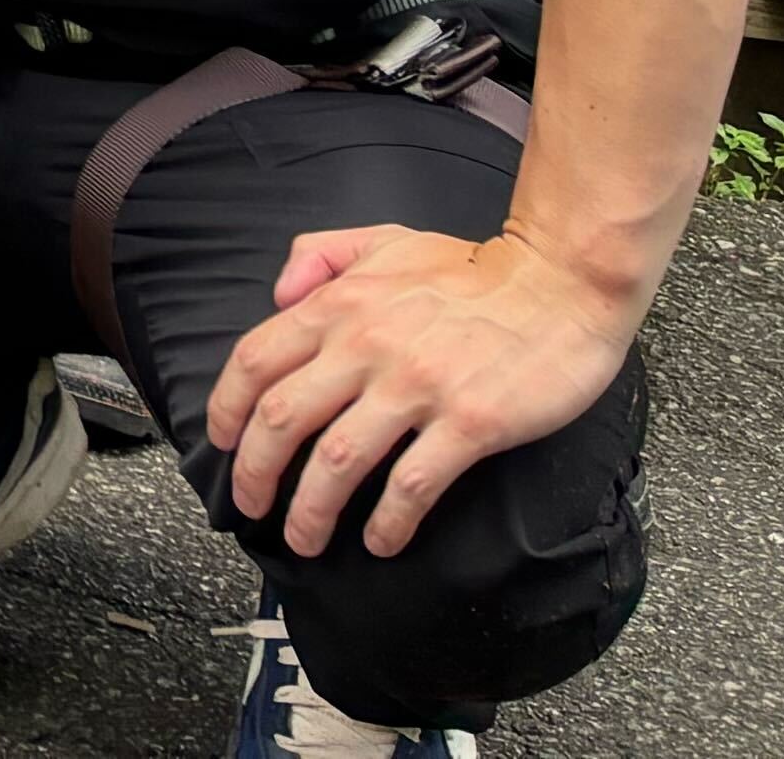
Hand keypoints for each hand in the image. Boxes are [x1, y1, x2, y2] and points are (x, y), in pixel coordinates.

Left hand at [208, 219, 640, 559]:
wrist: (560, 285)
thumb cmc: (472, 268)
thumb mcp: (383, 240)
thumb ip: (321, 256)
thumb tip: (277, 295)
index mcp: (340, 306)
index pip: (256, 361)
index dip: (228, 409)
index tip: (223, 445)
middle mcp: (367, 347)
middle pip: (285, 419)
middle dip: (257, 473)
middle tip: (253, 507)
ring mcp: (418, 387)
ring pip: (340, 460)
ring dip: (313, 510)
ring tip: (305, 540)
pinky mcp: (470, 423)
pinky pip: (414, 484)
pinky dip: (389, 521)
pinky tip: (380, 541)